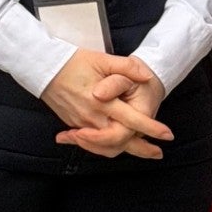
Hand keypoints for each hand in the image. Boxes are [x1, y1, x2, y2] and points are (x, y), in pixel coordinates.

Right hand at [41, 49, 172, 159]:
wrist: (43, 67)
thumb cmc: (73, 62)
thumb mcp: (102, 59)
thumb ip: (127, 67)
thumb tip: (147, 76)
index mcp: (102, 102)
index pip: (132, 120)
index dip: (152, 129)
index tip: (167, 134)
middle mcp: (92, 117)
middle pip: (120, 141)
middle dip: (142, 149)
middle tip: (158, 152)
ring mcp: (81, 123)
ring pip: (106, 146)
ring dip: (125, 151)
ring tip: (142, 152)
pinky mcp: (73, 125)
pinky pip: (92, 142)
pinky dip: (106, 147)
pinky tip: (114, 146)